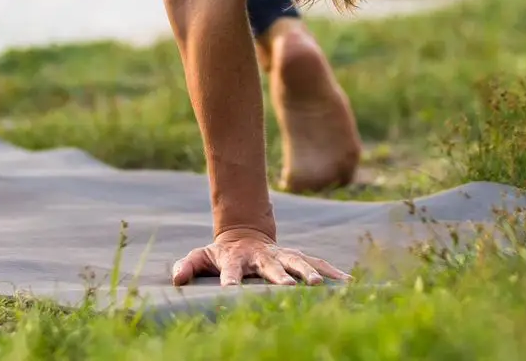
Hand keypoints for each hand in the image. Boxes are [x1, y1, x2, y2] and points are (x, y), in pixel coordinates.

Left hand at [170, 229, 349, 286]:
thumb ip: (187, 266)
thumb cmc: (220, 253)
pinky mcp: (297, 257)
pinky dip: (333, 272)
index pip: (230, 270)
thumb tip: (176, 280)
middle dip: (279, 277)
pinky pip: (318, 263)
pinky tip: (348, 283)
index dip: (229, 279)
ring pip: (298, 262)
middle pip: (270, 266)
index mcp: (236, 258)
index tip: (229, 291)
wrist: (245, 233)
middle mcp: (262, 256)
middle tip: (286, 288)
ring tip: (319, 286)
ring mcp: (282, 254)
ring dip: (308, 274)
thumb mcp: (200, 256)